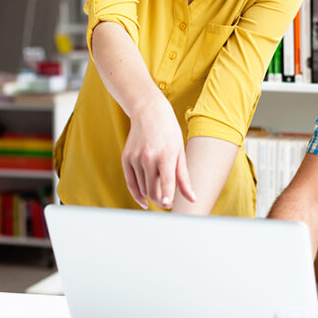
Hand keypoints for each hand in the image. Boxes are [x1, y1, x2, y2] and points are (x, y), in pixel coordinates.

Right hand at [121, 95, 195, 209]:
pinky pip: (131, 183)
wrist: (149, 112)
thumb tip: (192, 199)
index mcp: (165, 155)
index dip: (166, 195)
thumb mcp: (180, 153)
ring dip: (151, 193)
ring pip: (143, 189)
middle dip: (161, 200)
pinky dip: (137, 194)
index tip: (166, 204)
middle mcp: (148, 157)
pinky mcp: (125, 159)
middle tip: (169, 201)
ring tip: (159, 185)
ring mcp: (135, 158)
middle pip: (153, 190)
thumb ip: (184, 178)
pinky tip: (144, 202)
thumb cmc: (169, 133)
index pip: (166, 180)